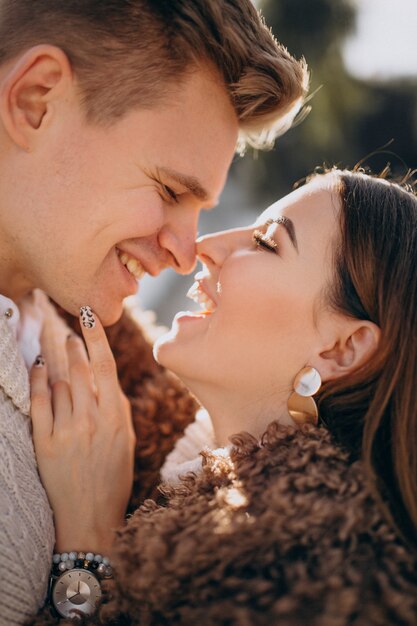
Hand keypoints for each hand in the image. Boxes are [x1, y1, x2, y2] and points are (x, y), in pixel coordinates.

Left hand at [30, 307, 135, 554]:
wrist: (89, 519)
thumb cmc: (113, 479)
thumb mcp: (126, 441)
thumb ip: (117, 407)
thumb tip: (105, 379)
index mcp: (116, 417)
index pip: (105, 366)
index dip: (96, 337)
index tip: (89, 315)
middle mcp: (92, 420)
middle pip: (80, 369)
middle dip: (74, 346)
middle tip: (69, 334)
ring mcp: (67, 431)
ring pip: (60, 383)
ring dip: (58, 366)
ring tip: (57, 357)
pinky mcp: (45, 444)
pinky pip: (39, 402)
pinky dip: (38, 382)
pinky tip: (39, 370)